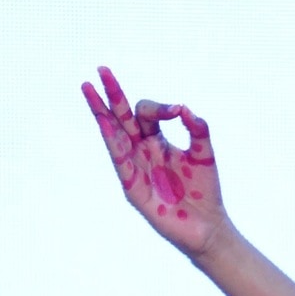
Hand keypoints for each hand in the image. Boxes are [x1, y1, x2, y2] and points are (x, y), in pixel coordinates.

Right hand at [82, 67, 228, 258]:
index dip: (159, 108)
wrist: (206, 226)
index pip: (146, 114)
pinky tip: (104, 121)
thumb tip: (184, 108)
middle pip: (122, 117)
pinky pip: (120, 159)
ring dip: (102, 112)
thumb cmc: (205, 192)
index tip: (178, 112)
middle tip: (102, 69)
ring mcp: (135, 167)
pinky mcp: (133, 186)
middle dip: (113, 94)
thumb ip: (197, 130)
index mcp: (157, 142)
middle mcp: (143, 151)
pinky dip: (112, 139)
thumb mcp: (204, 154)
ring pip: (115, 134)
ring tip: (88, 88)